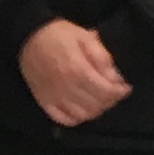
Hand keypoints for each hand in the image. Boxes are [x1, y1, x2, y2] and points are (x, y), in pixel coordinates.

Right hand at [17, 18, 132, 128]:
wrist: (28, 36)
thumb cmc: (58, 34)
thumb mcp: (84, 37)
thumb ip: (102, 57)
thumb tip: (115, 77)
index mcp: (78, 71)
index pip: (106, 92)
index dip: (120, 92)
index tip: (125, 87)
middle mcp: (66, 88)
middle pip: (96, 105)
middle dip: (110, 101)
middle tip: (114, 92)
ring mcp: (54, 97)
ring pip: (83, 115)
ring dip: (96, 110)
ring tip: (99, 99)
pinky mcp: (44, 101)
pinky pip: (64, 119)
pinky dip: (77, 118)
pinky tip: (82, 108)